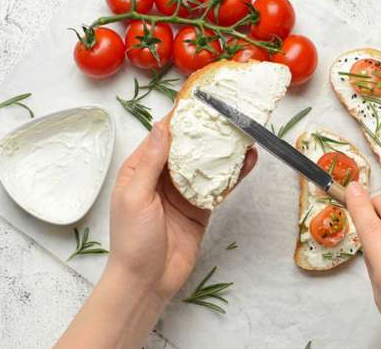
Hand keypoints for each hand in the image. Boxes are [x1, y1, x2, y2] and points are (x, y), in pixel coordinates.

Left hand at [108, 118, 257, 302]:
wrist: (147, 281)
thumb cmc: (132, 240)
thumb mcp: (135, 196)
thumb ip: (151, 161)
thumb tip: (163, 126)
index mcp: (140, 169)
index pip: (163, 135)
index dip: (181, 117)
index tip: (200, 99)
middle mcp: (162, 176)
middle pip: (189, 145)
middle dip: (207, 128)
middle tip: (229, 110)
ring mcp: (184, 191)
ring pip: (207, 163)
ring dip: (225, 148)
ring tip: (245, 130)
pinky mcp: (202, 207)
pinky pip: (220, 186)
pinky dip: (235, 173)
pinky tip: (248, 160)